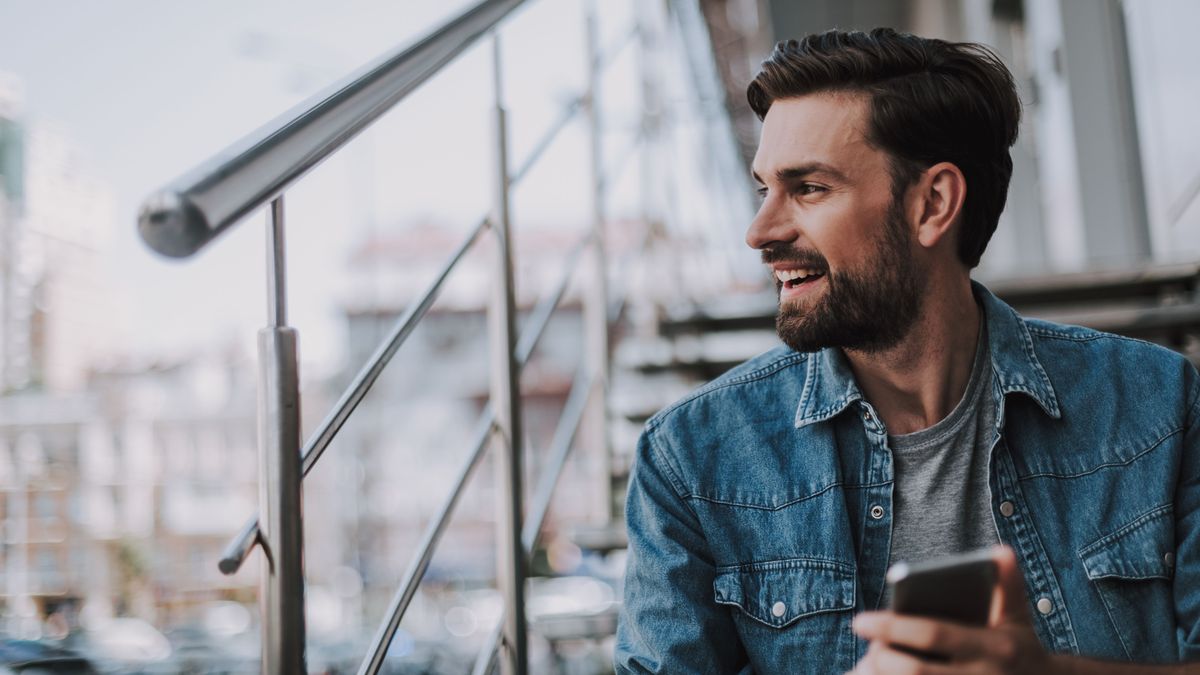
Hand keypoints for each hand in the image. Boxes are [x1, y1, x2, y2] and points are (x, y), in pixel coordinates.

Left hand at [848, 546, 1056, 674]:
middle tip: (866, 650)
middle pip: (917, 673)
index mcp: (996, 647)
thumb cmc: (1020, 649)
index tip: (860, 621)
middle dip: (882, 661)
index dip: (893, 628)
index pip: (934, 634)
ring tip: (864, 670)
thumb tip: (1000, 551)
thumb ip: (1008, 585)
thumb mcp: (1018, 618)